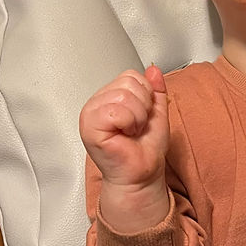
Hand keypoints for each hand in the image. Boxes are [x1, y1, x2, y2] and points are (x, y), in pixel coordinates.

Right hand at [79, 66, 170, 229]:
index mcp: (109, 97)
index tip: (142, 117)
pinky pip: (116, 110)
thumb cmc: (145, 150)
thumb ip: (155, 90)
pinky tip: (124, 135)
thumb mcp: (156, 113)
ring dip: (137, 118)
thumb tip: (153, 70)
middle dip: (142, 107)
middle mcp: (97, 103)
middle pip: (128, 83)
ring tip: (131, 132)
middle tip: (136, 127)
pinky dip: (129, 123)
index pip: (131, 76)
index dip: (146, 96)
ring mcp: (90, 113)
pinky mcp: (89, 126)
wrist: (142, 175)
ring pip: (124, 96)